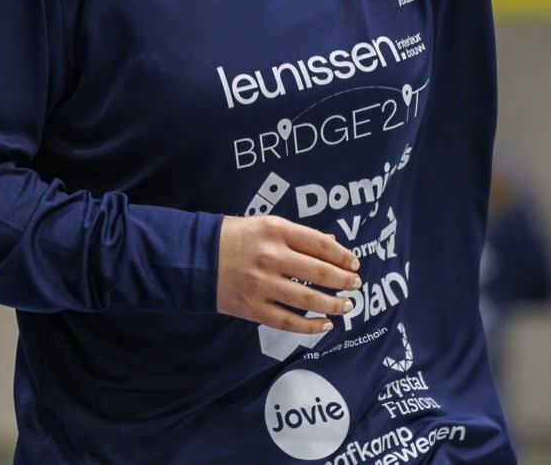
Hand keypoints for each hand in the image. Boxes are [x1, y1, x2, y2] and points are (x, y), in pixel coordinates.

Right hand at [217, 215, 361, 332]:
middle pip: (319, 272)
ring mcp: (262, 284)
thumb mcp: (265, 224)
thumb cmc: (233, 237)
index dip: (342, 256)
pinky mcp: (253, 308)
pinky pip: (288, 321)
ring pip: (308, 299)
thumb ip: (299, 235)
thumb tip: (333, 246)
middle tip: (356, 285)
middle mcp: (271, 256)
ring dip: (333, 304)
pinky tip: (325, 325)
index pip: (320, 244)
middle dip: (343, 280)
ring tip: (347, 306)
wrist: (194, 258)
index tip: (354, 263)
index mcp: (276, 230)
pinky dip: (310, 326)